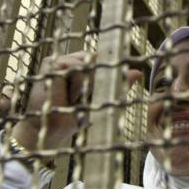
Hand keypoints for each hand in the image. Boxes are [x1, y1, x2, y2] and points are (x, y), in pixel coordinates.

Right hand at [11, 51, 142, 150]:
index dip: (107, 66)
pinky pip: (73, 67)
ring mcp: (58, 61)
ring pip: (86, 62)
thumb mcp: (100, 99)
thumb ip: (117, 84)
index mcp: (81, 66)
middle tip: (85, 97)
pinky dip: (75, 84)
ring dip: (85, 84)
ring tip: (74, 99)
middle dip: (96, 77)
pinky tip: (68, 95)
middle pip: (94, 58)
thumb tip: (138, 72)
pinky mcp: (50, 64)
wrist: (51, 130)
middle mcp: (70, 60)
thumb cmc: (72, 116)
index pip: (100, 58)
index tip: (111, 78)